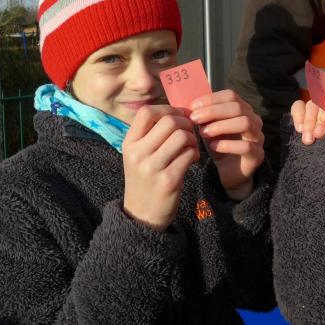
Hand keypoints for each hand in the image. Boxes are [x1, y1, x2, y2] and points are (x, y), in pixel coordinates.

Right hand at [122, 105, 199, 230]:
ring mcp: (152, 167)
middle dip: (186, 124)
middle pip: (169, 121)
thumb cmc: (145, 179)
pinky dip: (196, 154)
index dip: (168, 109)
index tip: (178, 117)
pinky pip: (189, 155)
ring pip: (182, 136)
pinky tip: (192, 160)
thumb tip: (179, 111)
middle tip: (190, 133)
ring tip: (191, 148)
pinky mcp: (168, 180)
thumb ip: (153, 133)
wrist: (142, 215)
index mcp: (129, 143)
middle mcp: (138, 153)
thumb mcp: (139, 154)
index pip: (147, 111)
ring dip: (193, 140)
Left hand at [190, 90, 264, 201]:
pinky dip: (227, 145)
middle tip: (194, 119)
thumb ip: (203, 117)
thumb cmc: (217, 146)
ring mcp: (258, 138)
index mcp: (243, 110)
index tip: (193, 106)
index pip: (231, 95)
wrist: (227, 173)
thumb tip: (190, 107)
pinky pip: (246, 146)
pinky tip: (213, 147)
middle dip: (213, 111)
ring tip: (203, 133)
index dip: (211, 99)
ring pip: (245, 123)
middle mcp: (254, 121)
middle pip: (238, 107)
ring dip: (221, 126)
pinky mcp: (257, 155)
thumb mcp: (208, 128)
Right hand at [290, 90, 324, 144]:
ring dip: (308, 122)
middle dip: (318, 119)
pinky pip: (297, 107)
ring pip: (309, 105)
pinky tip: (299, 130)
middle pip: (321, 101)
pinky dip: (297, 116)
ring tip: (308, 140)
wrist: (324, 168)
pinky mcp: (302, 119)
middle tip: (319, 135)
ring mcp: (315, 115)